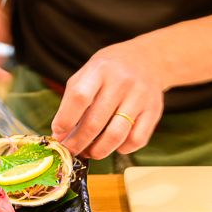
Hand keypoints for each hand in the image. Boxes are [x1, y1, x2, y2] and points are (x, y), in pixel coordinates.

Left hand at [51, 41, 165, 159]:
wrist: (148, 59)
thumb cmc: (110, 70)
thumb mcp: (88, 73)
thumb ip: (73, 101)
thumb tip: (61, 134)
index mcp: (99, 69)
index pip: (79, 97)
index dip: (65, 119)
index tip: (58, 133)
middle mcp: (121, 82)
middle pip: (95, 122)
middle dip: (78, 142)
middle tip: (70, 150)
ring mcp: (140, 96)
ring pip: (116, 135)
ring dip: (98, 151)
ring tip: (89, 152)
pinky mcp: (153, 111)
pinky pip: (136, 140)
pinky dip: (122, 149)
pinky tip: (114, 145)